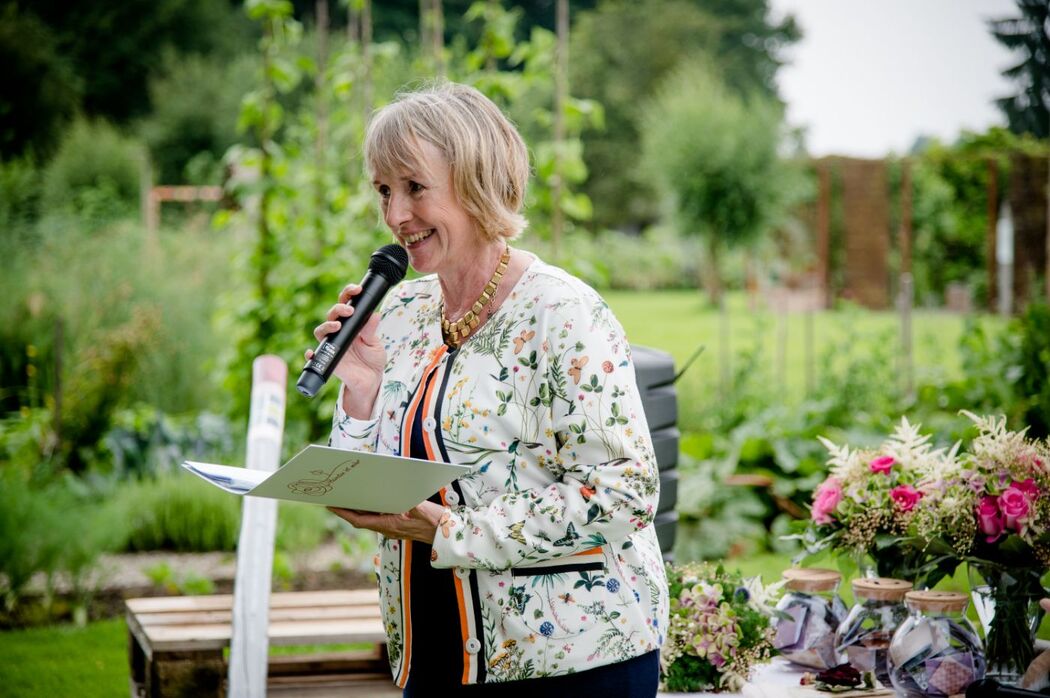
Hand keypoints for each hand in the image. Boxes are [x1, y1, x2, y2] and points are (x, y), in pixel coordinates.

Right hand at [306, 283, 386, 418]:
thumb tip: (375, 314)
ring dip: (327, 325)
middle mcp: (340, 331)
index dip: (349, 293)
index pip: (346, 303)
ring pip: (321, 331)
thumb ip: (371, 330)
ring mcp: (333, 344)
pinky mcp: (329, 359)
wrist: (371, 380)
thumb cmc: (373, 359)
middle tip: (349, 311)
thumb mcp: (375, 344)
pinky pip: (315, 355)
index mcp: (352, 323)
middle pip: (332, 314)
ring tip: (337, 325)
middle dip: (339, 308)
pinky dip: (310, 353)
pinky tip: (311, 353)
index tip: (357, 289)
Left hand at [328, 500, 446, 543]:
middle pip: (361, 518)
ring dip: (357, 509)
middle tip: (333, 497)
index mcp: (389, 525)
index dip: (344, 513)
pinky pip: (377, 517)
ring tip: (347, 496)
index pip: (360, 520)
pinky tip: (368, 500)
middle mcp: (387, 528)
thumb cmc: (435, 522)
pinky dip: (369, 509)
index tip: (331, 505)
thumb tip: (400, 494)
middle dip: (346, 509)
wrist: (446, 534)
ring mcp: (392, 527)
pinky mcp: (397, 525)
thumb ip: (409, 504)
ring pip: (368, 518)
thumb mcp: (421, 509)